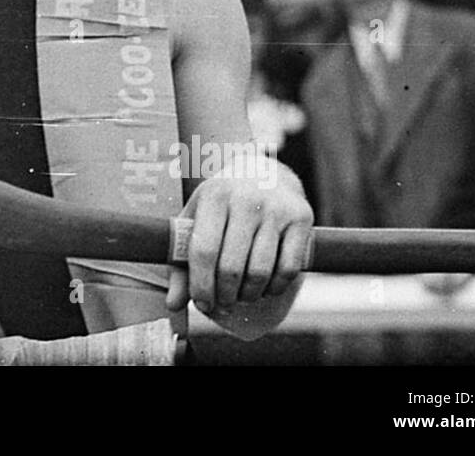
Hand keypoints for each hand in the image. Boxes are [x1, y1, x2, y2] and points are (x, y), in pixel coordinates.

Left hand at [166, 161, 312, 322]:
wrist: (264, 171)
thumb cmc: (222, 205)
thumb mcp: (197, 219)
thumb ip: (181, 261)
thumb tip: (173, 304)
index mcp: (214, 195)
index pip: (204, 250)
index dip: (201, 285)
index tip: (202, 303)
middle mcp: (246, 199)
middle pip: (231, 267)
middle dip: (225, 295)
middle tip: (223, 303)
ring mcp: (276, 208)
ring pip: (260, 272)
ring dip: (249, 295)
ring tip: (241, 296)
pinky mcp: (301, 218)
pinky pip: (289, 269)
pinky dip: (275, 287)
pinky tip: (265, 287)